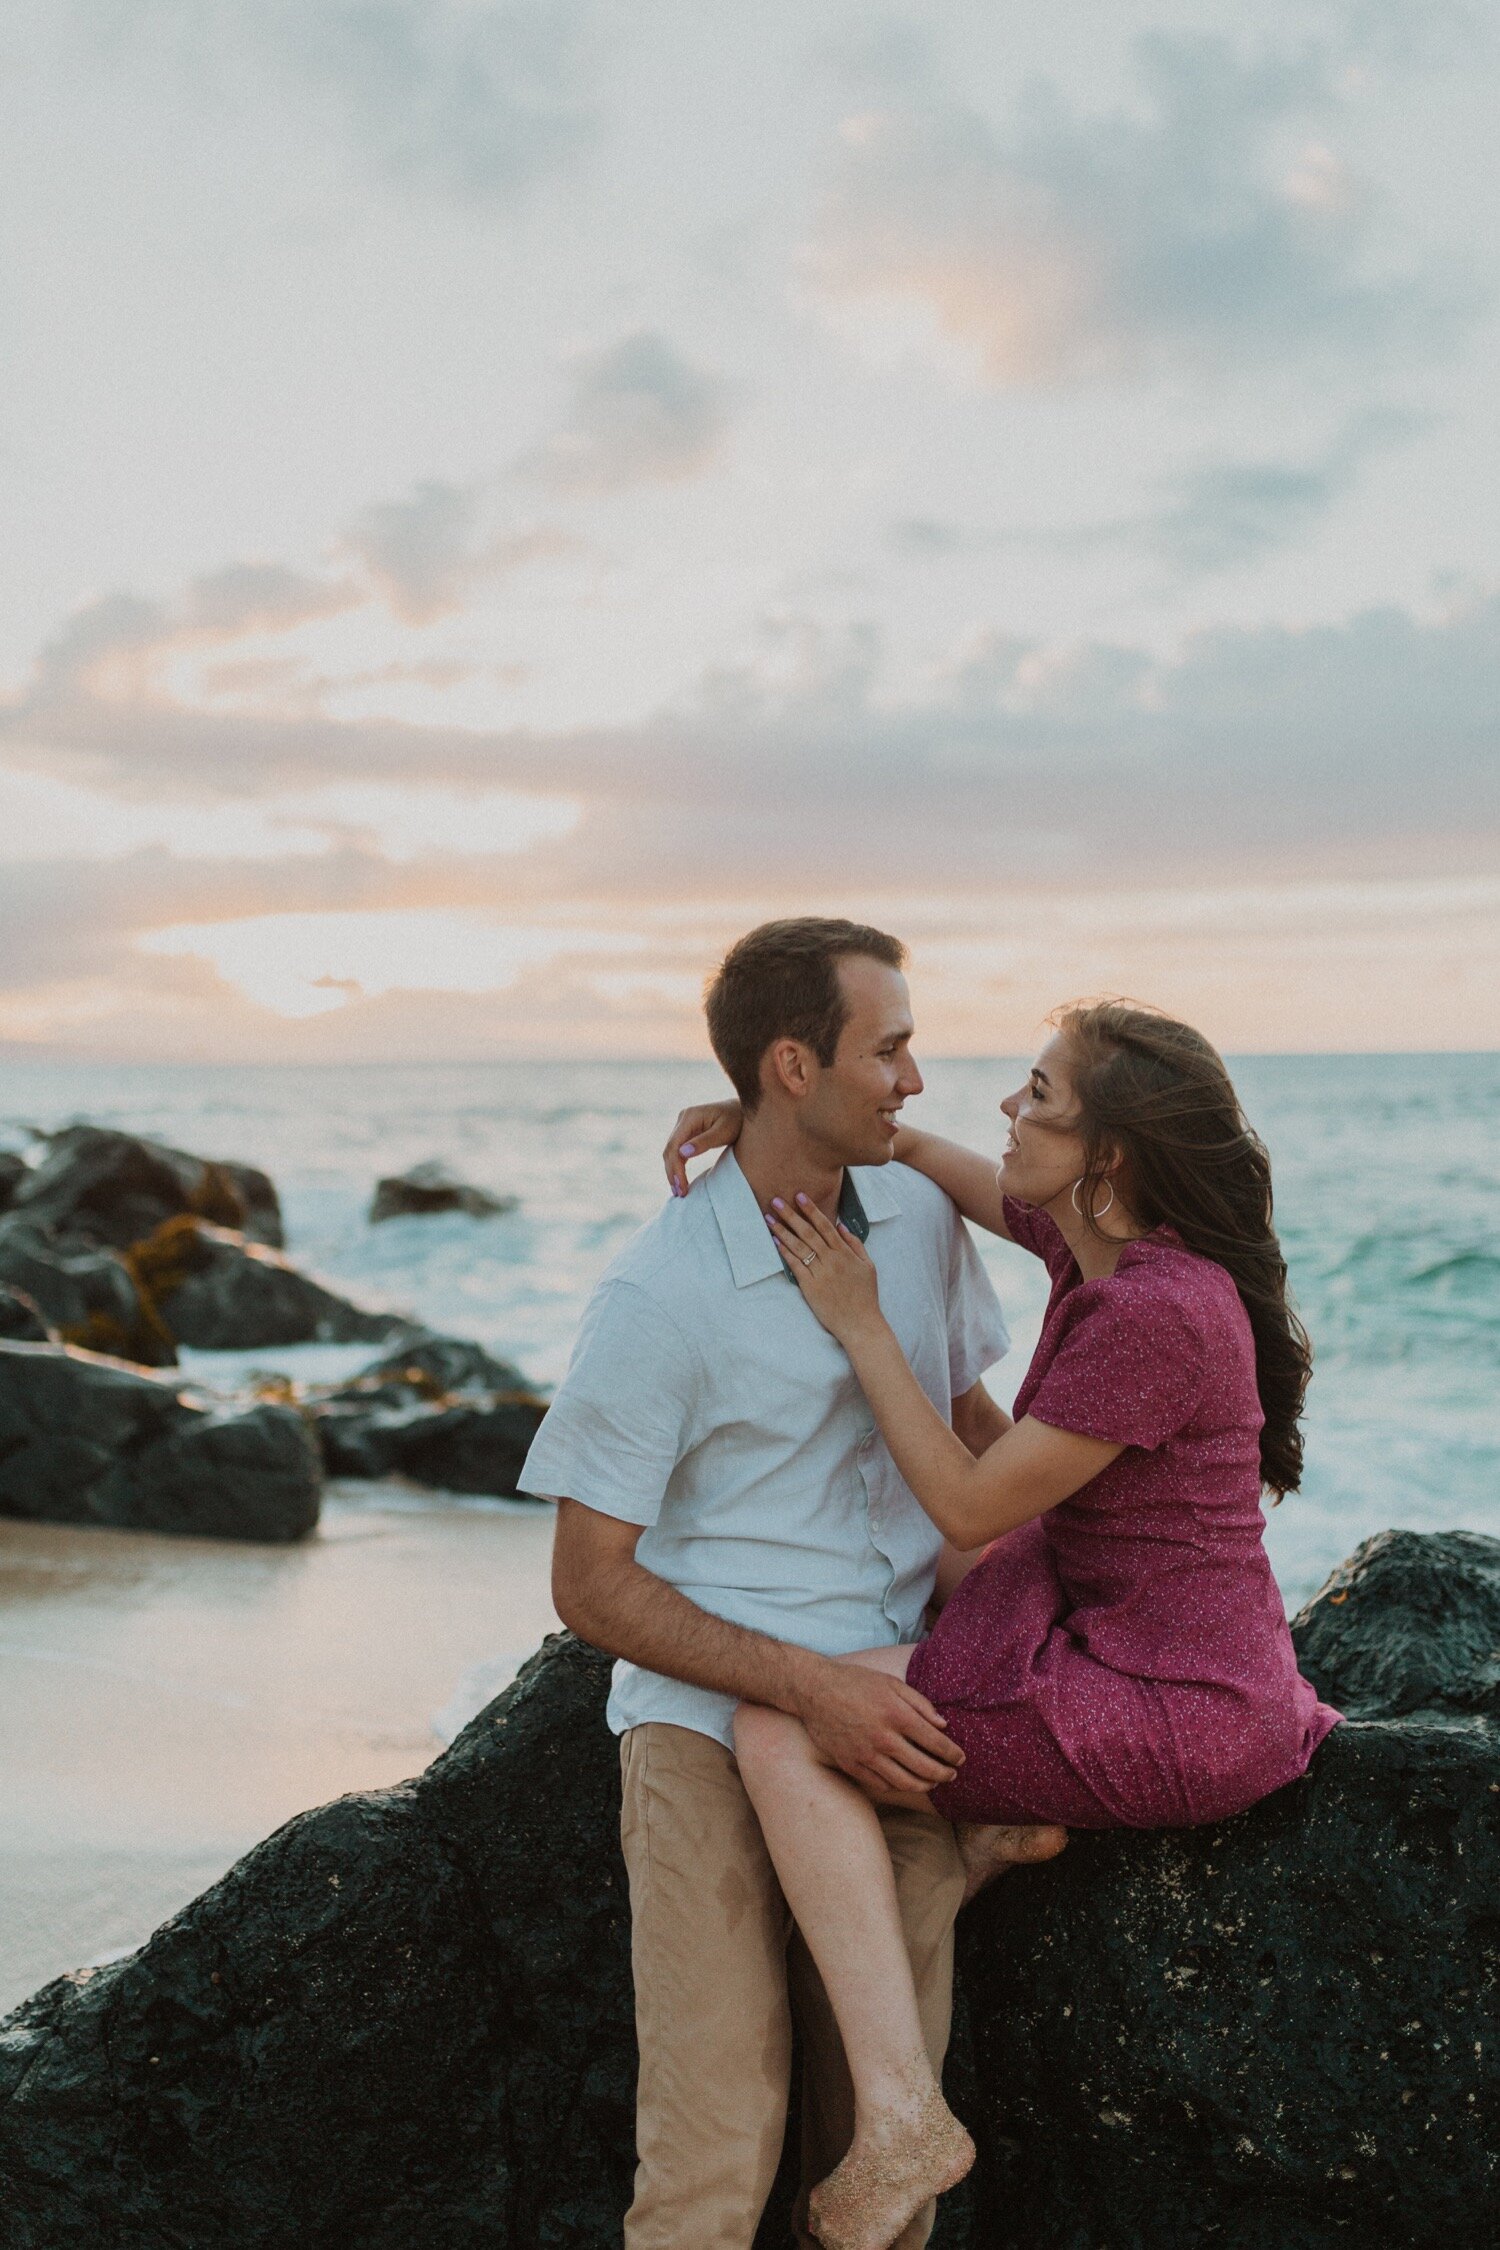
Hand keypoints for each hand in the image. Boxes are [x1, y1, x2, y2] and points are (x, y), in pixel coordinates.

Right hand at [662, 1097, 742, 1197]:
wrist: (743, 1111)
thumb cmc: (737, 1120)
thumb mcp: (724, 1131)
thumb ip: (705, 1142)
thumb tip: (683, 1153)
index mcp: (690, 1117)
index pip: (675, 1146)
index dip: (675, 1168)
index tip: (682, 1186)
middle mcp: (683, 1119)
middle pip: (670, 1150)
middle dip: (672, 1173)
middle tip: (679, 1193)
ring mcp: (684, 1125)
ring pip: (671, 1152)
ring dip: (673, 1171)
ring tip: (678, 1191)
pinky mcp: (687, 1132)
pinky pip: (678, 1151)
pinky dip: (678, 1166)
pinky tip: (680, 1180)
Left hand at [765, 1194, 881, 1343]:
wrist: (860, 1323)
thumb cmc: (865, 1296)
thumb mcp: (868, 1266)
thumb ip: (855, 1244)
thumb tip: (841, 1225)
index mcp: (845, 1253)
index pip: (825, 1226)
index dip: (811, 1210)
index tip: (800, 1196)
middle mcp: (832, 1260)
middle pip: (808, 1232)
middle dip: (791, 1215)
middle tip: (776, 1200)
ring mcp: (820, 1273)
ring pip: (799, 1247)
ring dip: (782, 1231)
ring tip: (769, 1218)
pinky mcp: (810, 1287)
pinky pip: (795, 1265)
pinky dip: (785, 1252)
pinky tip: (775, 1241)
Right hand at [793, 1657, 963, 1794]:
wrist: (814, 1690)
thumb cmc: (856, 1682)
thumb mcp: (891, 1683)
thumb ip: (920, 1703)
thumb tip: (943, 1725)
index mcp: (897, 1715)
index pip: (936, 1742)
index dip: (952, 1754)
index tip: (961, 1758)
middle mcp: (884, 1738)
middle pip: (924, 1767)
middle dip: (944, 1774)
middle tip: (952, 1776)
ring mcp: (866, 1754)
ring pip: (904, 1782)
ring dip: (923, 1785)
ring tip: (932, 1783)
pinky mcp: (850, 1764)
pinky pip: (879, 1784)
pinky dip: (896, 1786)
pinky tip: (904, 1782)